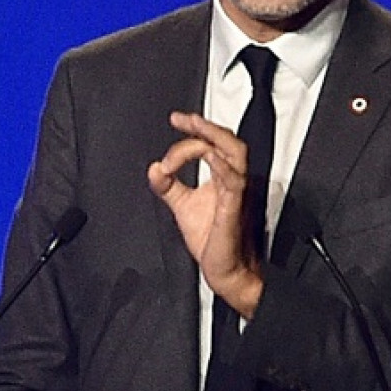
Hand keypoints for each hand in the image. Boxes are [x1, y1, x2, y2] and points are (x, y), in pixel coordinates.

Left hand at [147, 112, 263, 317]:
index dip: (195, 130)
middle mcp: (233, 181)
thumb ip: (169, 186)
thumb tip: (153, 168)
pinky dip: (221, 165)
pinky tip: (207, 156)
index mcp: (224, 178)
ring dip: (212, 138)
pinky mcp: (234, 210)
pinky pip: (234, 182)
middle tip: (184, 119)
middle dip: (206, 125)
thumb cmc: (212, 240)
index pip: (213, 144)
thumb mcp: (182, 206)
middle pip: (230, 141)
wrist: (225, 270)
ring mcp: (236, 194)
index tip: (176, 121)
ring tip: (193, 127)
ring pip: (236, 153)